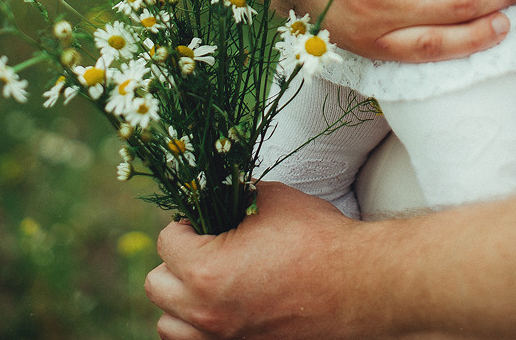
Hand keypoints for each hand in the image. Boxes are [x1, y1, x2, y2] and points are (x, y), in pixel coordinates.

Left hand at [145, 183, 367, 339]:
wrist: (358, 284)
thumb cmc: (316, 239)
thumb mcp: (271, 200)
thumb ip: (237, 195)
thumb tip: (224, 190)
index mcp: (206, 272)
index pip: (165, 242)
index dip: (185, 223)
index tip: (204, 218)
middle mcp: (206, 313)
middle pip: (157, 286)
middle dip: (175, 260)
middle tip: (204, 244)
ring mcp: (223, 339)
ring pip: (169, 325)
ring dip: (180, 299)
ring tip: (208, 278)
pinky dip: (198, 325)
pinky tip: (223, 302)